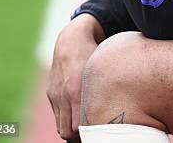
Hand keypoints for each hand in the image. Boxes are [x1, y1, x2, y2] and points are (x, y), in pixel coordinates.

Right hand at [47, 14, 104, 140]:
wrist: (72, 38)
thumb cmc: (93, 54)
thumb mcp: (102, 70)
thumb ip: (107, 91)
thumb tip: (122, 111)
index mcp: (77, 91)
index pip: (78, 128)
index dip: (89, 133)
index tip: (100, 130)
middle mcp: (64, 95)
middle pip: (67, 131)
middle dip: (78, 135)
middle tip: (93, 131)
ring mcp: (55, 94)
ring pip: (60, 126)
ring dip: (70, 128)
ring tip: (85, 124)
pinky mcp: (50, 92)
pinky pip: (57, 115)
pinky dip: (65, 117)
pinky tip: (77, 112)